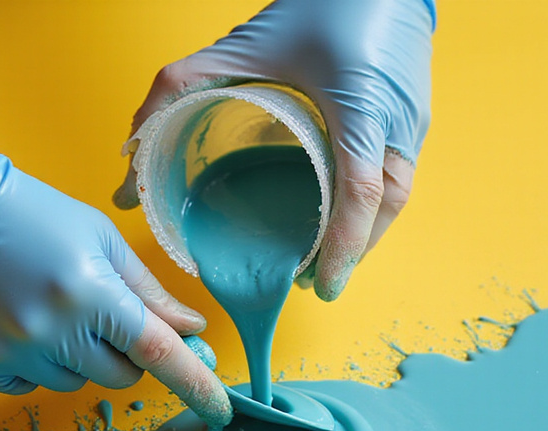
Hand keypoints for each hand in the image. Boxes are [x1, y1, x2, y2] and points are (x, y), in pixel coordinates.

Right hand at [0, 105, 231, 425]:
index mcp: (92, 292)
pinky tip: (17, 321)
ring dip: (76, 356)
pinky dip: (35, 363)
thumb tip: (190, 329)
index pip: (159, 353)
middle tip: (101, 313)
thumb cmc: (28, 213)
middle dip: (125, 353)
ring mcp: (14, 353)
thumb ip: (147, 290)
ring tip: (47, 306)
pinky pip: (32, 386)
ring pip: (76, 382)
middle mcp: (54, 331)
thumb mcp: (98, 238)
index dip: (197, 385)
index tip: (220, 410)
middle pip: (122, 376)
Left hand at [115, 0, 434, 300]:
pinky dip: (374, 208)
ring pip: (396, 197)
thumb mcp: (241, 45)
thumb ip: (179, 89)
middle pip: (383, 208)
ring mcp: (413, 123)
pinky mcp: (416, 119)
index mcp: (359, 106)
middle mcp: (396, 122)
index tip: (318, 284)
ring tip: (324, 259)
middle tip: (311, 281)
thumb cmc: (318, 6)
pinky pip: (399, 176)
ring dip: (364, 235)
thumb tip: (131, 153)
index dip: (341, 246)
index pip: (359, 192)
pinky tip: (343, 216)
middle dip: (350, 253)